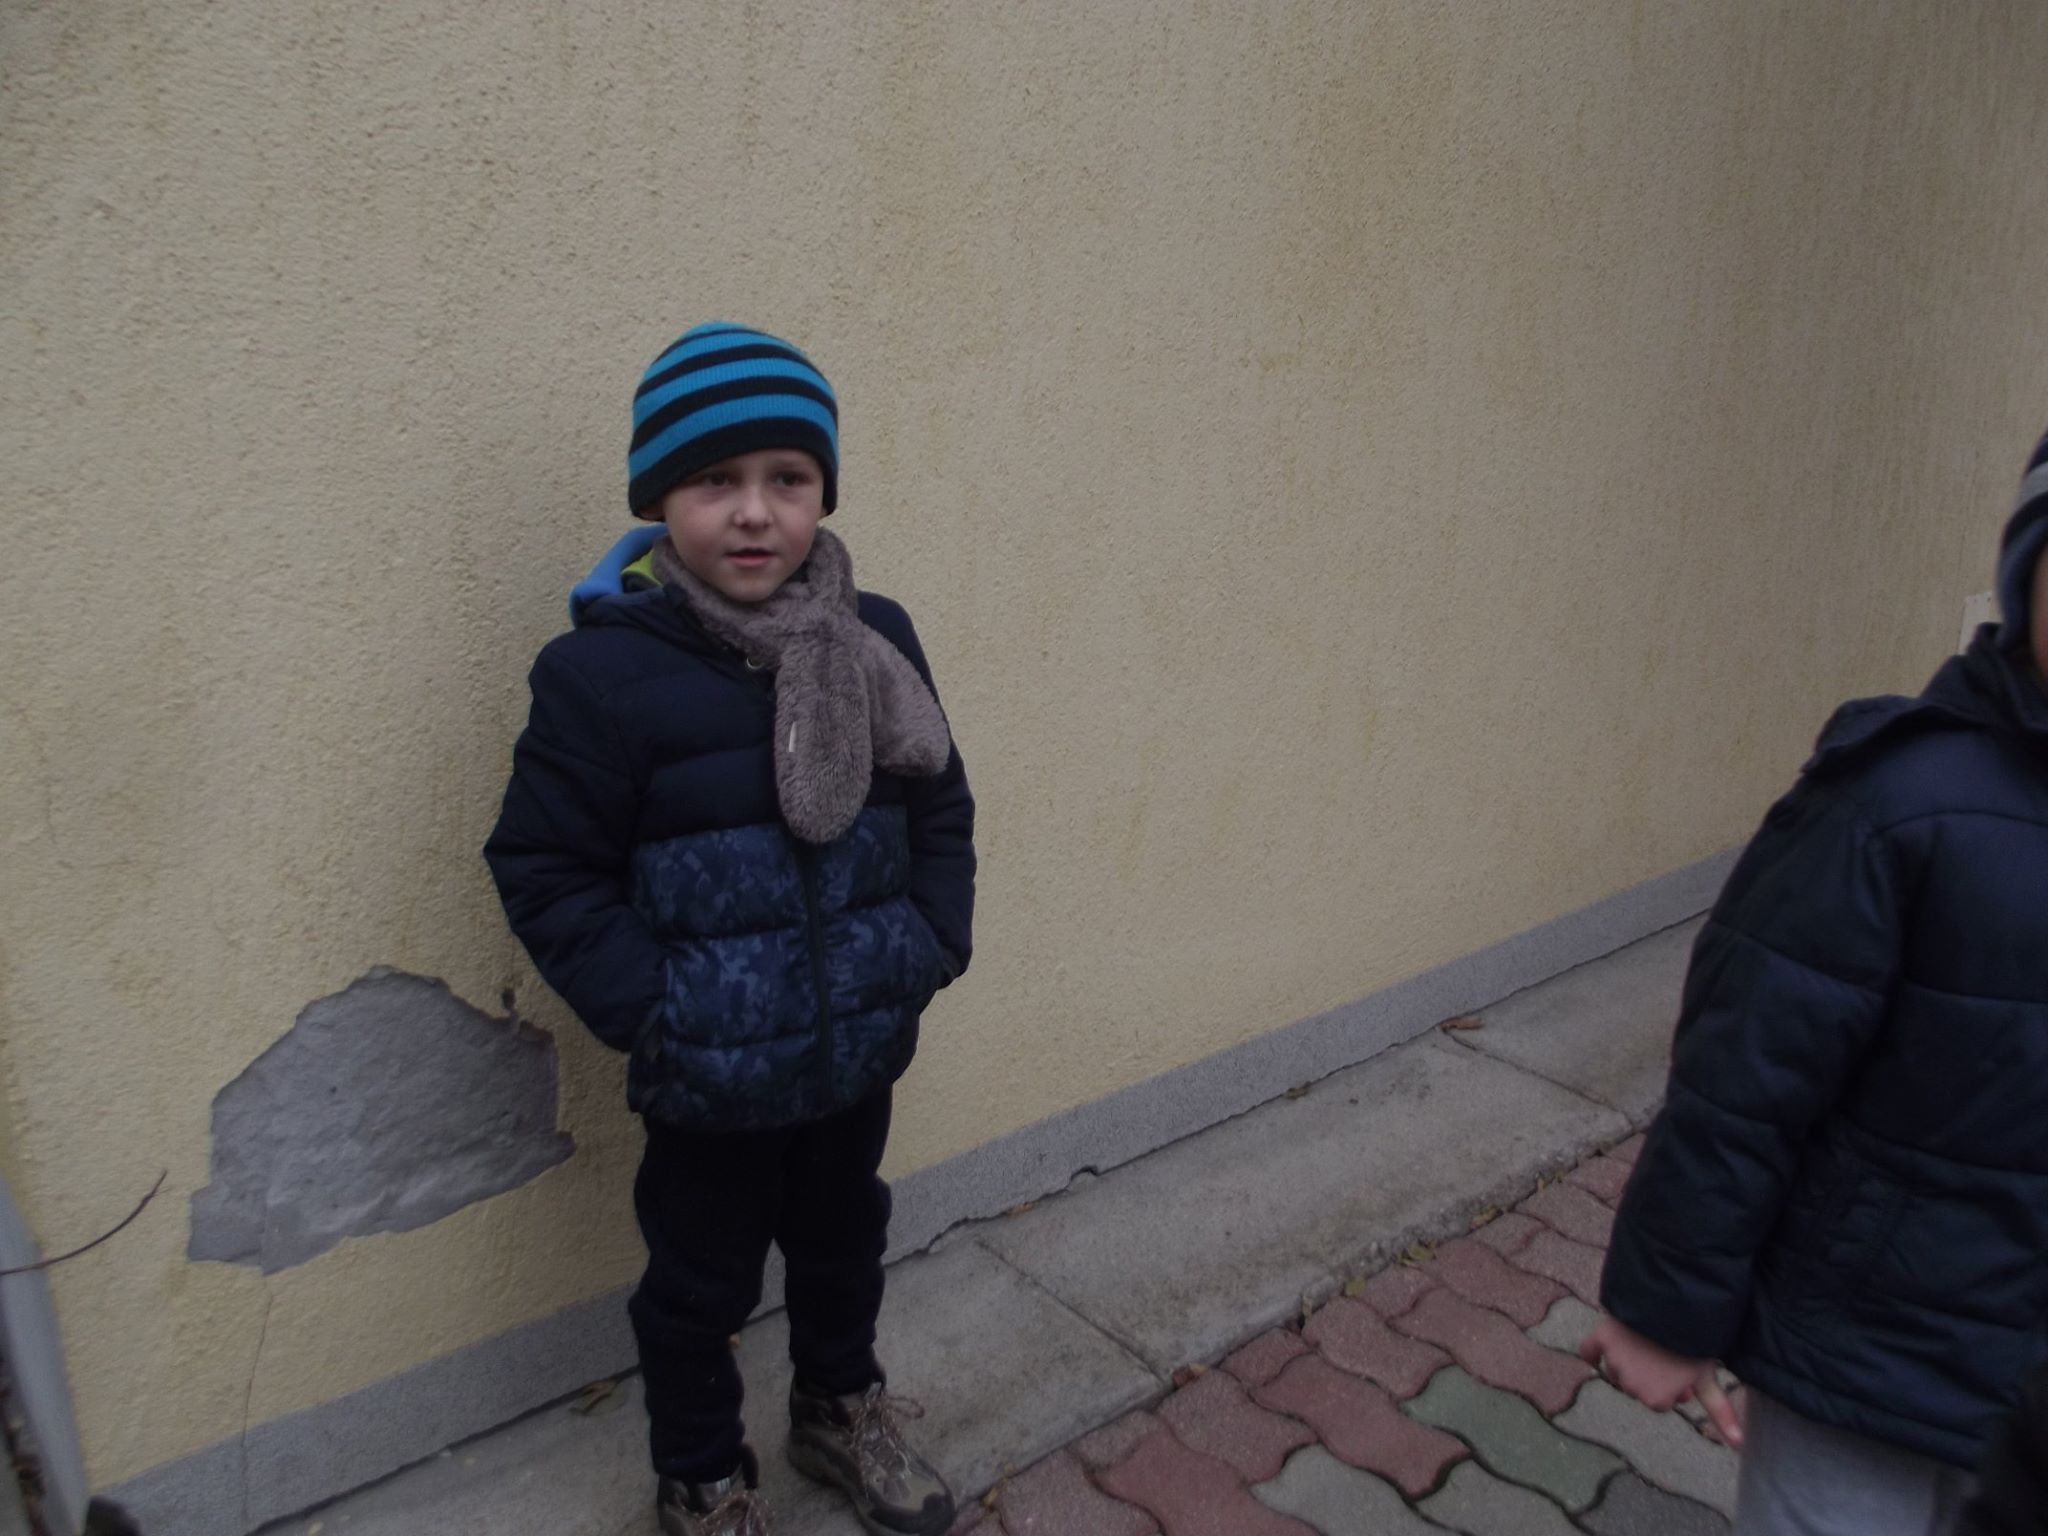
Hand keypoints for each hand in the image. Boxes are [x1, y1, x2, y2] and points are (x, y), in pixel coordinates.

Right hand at [1580, 1316, 1743, 1446]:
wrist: (1675, 1306)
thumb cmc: (1695, 1345)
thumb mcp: (1707, 1378)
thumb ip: (1720, 1412)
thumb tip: (1739, 1445)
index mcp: (1656, 1400)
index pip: (1660, 1401)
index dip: (1672, 1387)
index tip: (1682, 1371)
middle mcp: (1630, 1387)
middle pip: (1637, 1387)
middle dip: (1649, 1376)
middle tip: (1666, 1356)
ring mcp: (1614, 1362)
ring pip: (1617, 1370)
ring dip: (1628, 1362)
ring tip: (1648, 1343)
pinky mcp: (1602, 1339)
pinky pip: (1589, 1351)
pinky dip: (1593, 1352)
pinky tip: (1601, 1350)